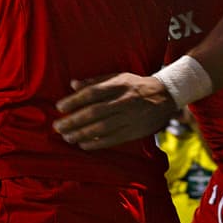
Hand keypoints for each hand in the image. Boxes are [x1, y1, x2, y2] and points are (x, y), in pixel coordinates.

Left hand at [52, 73, 175, 149]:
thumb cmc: (136, 85)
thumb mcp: (118, 77)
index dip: (74, 100)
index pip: (92, 93)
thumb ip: (95, 81)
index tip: (60, 107)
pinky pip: (113, 139)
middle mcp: (124, 101)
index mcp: (119, 85)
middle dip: (74, 120)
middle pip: (94, 112)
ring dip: (82, 134)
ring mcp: (130, 117)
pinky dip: (97, 143)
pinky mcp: (134, 131)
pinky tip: (83, 145)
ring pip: (102, 127)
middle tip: (58, 127)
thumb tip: (73, 84)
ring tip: (67, 137)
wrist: (165, 96)